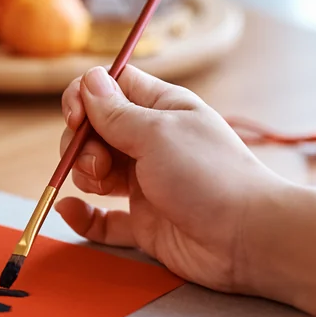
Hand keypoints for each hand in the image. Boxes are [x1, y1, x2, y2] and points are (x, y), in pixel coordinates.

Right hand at [55, 65, 285, 292]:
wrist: (245, 238)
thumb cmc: (209, 175)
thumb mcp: (157, 133)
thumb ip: (116, 112)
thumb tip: (89, 79)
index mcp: (161, 109)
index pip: (111, 88)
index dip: (85, 98)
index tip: (77, 117)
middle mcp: (151, 143)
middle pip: (95, 131)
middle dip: (81, 143)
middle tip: (98, 162)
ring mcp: (146, 184)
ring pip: (94, 172)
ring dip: (83, 175)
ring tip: (101, 184)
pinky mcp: (143, 223)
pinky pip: (102, 218)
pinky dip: (82, 214)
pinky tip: (70, 210)